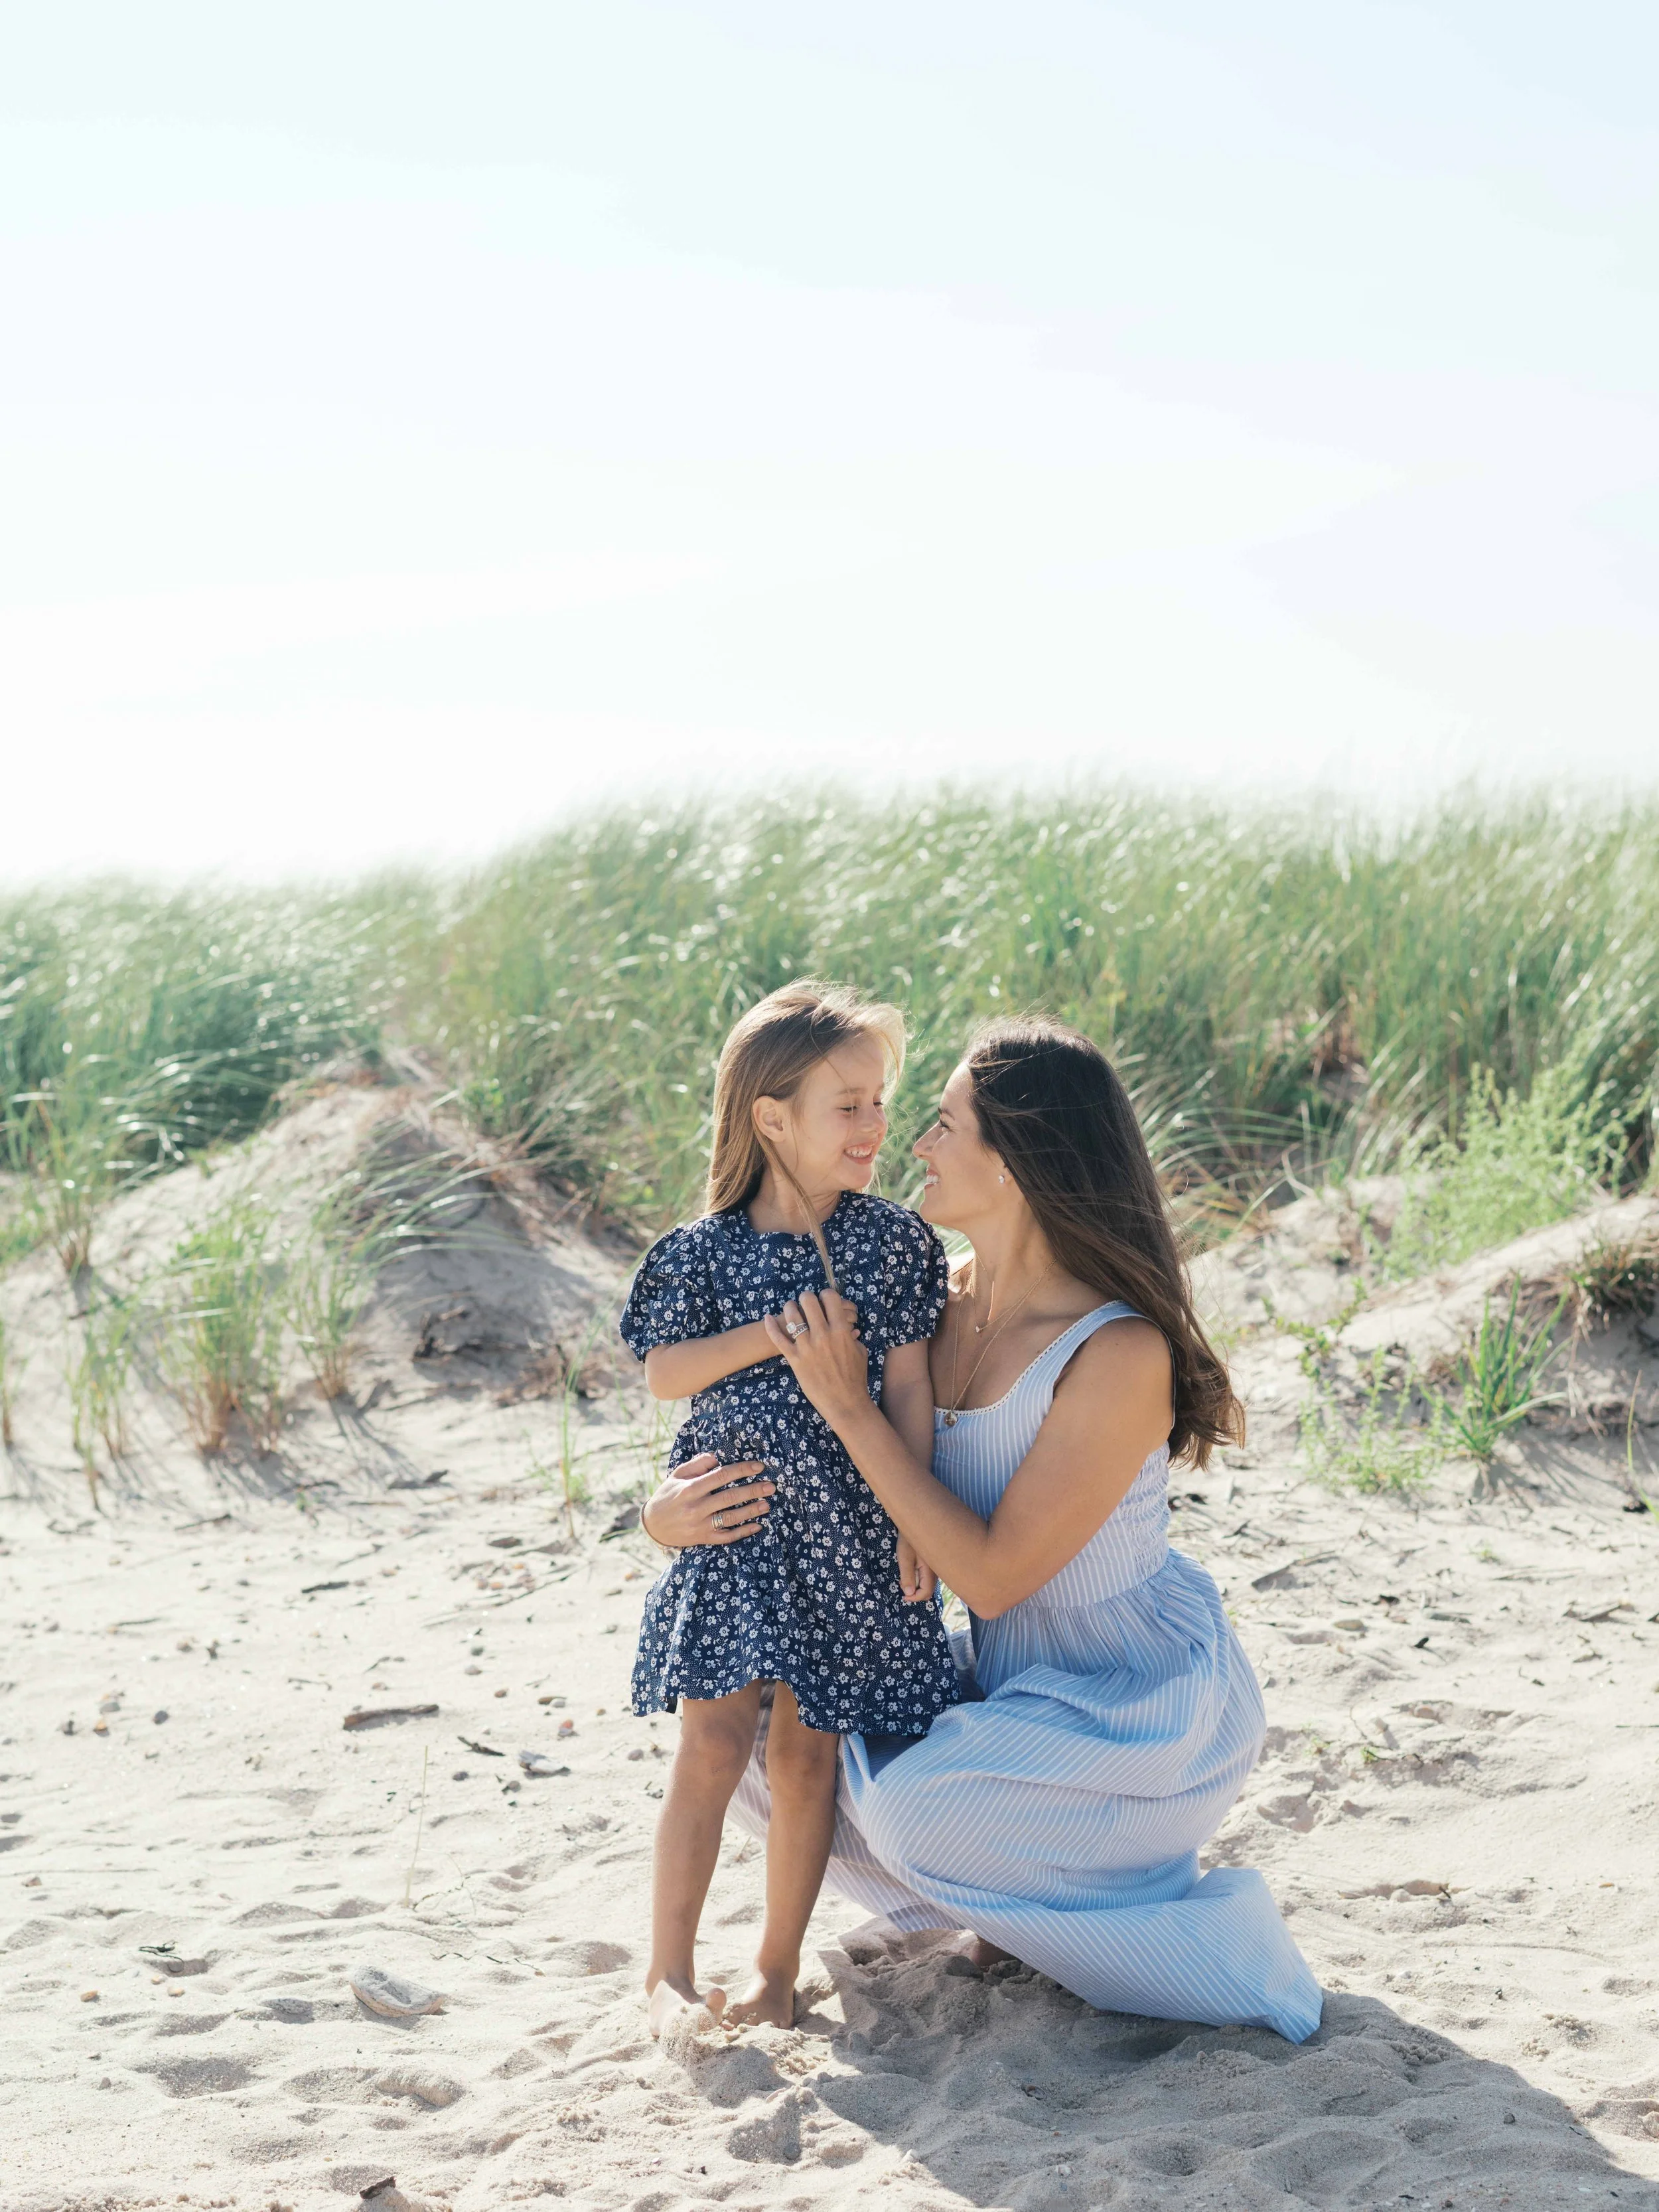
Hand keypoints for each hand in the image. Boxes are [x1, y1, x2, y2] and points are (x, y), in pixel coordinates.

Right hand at [640, 1453, 773, 1547]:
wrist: (653, 1525)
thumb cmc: (668, 1495)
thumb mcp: (677, 1475)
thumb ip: (698, 1464)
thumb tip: (718, 1457)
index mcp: (690, 1488)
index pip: (721, 1475)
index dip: (742, 1470)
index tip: (759, 1466)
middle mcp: (696, 1507)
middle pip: (730, 1497)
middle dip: (753, 1490)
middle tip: (771, 1486)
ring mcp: (700, 1524)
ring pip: (731, 1517)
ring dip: (751, 1511)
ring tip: (767, 1504)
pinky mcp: (703, 1538)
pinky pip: (726, 1537)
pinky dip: (743, 1532)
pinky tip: (757, 1526)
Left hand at [761, 1289, 870, 1425]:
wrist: (845, 1402)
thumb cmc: (856, 1378)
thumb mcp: (860, 1351)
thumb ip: (850, 1336)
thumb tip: (846, 1327)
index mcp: (841, 1331)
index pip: (830, 1298)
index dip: (826, 1294)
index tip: (824, 1298)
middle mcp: (822, 1335)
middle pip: (809, 1301)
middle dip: (807, 1297)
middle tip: (806, 1301)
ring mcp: (807, 1347)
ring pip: (792, 1316)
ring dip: (790, 1308)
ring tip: (790, 1308)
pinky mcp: (795, 1359)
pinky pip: (778, 1339)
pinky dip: (770, 1327)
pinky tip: (767, 1318)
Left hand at [896, 1536, 936, 1604]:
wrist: (917, 1523)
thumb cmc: (909, 1540)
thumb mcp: (904, 1558)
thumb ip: (907, 1576)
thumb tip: (909, 1593)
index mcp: (930, 1571)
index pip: (926, 1593)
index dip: (914, 1598)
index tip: (903, 1596)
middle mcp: (936, 1571)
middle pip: (928, 1591)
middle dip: (915, 1592)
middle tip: (903, 1583)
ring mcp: (936, 1568)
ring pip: (928, 1584)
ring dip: (916, 1585)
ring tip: (905, 1575)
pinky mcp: (933, 1564)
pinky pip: (928, 1577)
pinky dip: (919, 1579)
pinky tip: (911, 1570)